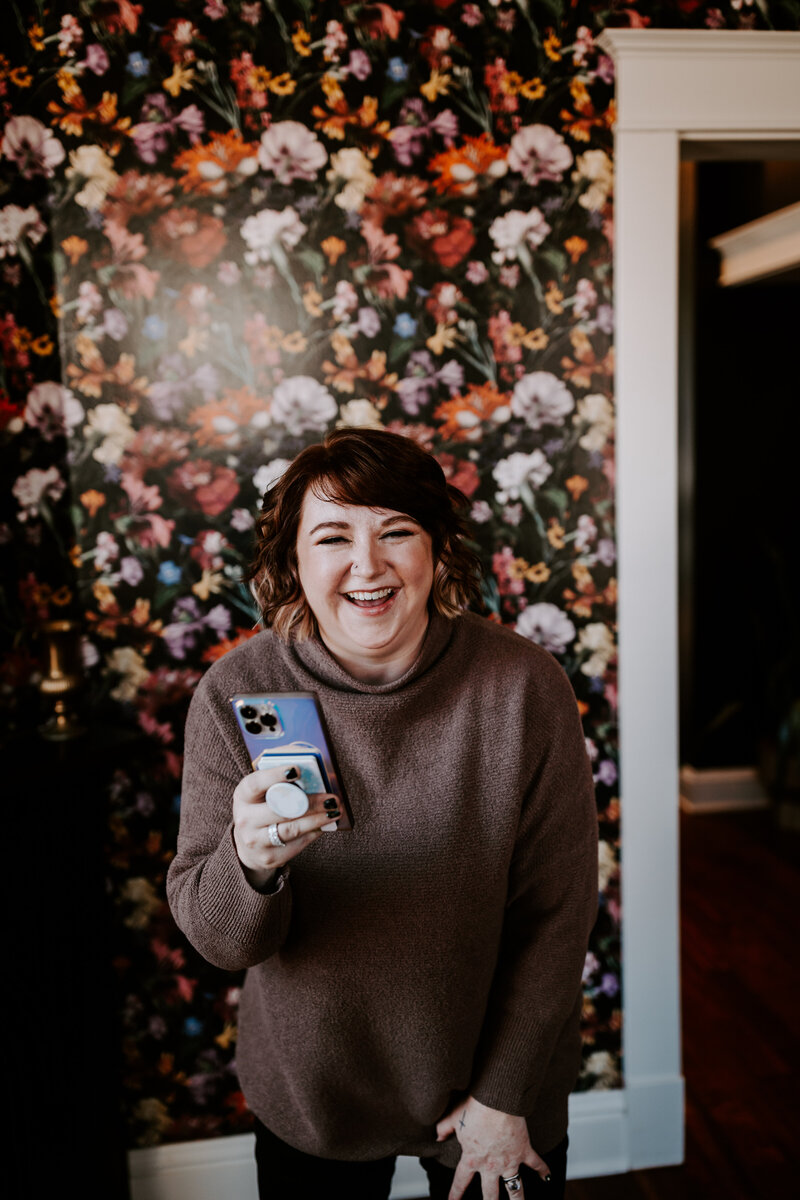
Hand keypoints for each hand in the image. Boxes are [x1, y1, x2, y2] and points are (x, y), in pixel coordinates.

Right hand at [232, 763, 338, 889]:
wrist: (249, 844)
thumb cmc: (264, 807)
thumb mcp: (265, 790)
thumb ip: (284, 778)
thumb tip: (317, 773)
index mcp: (243, 795)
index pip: (256, 783)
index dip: (275, 775)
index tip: (297, 769)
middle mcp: (244, 819)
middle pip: (279, 809)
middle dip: (309, 803)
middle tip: (332, 798)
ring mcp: (255, 841)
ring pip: (290, 829)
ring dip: (317, 820)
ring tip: (335, 811)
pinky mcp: (269, 857)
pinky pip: (296, 844)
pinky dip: (313, 833)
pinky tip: (325, 825)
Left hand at [435, 1095, 549, 1199]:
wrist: (497, 1098)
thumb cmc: (474, 1106)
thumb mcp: (454, 1117)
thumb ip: (443, 1129)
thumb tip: (437, 1136)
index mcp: (472, 1158)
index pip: (460, 1181)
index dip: (455, 1194)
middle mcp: (491, 1165)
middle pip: (490, 1194)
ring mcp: (509, 1160)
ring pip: (515, 1188)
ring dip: (517, 1199)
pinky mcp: (524, 1150)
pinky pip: (536, 1163)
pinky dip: (543, 1170)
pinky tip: (547, 1178)